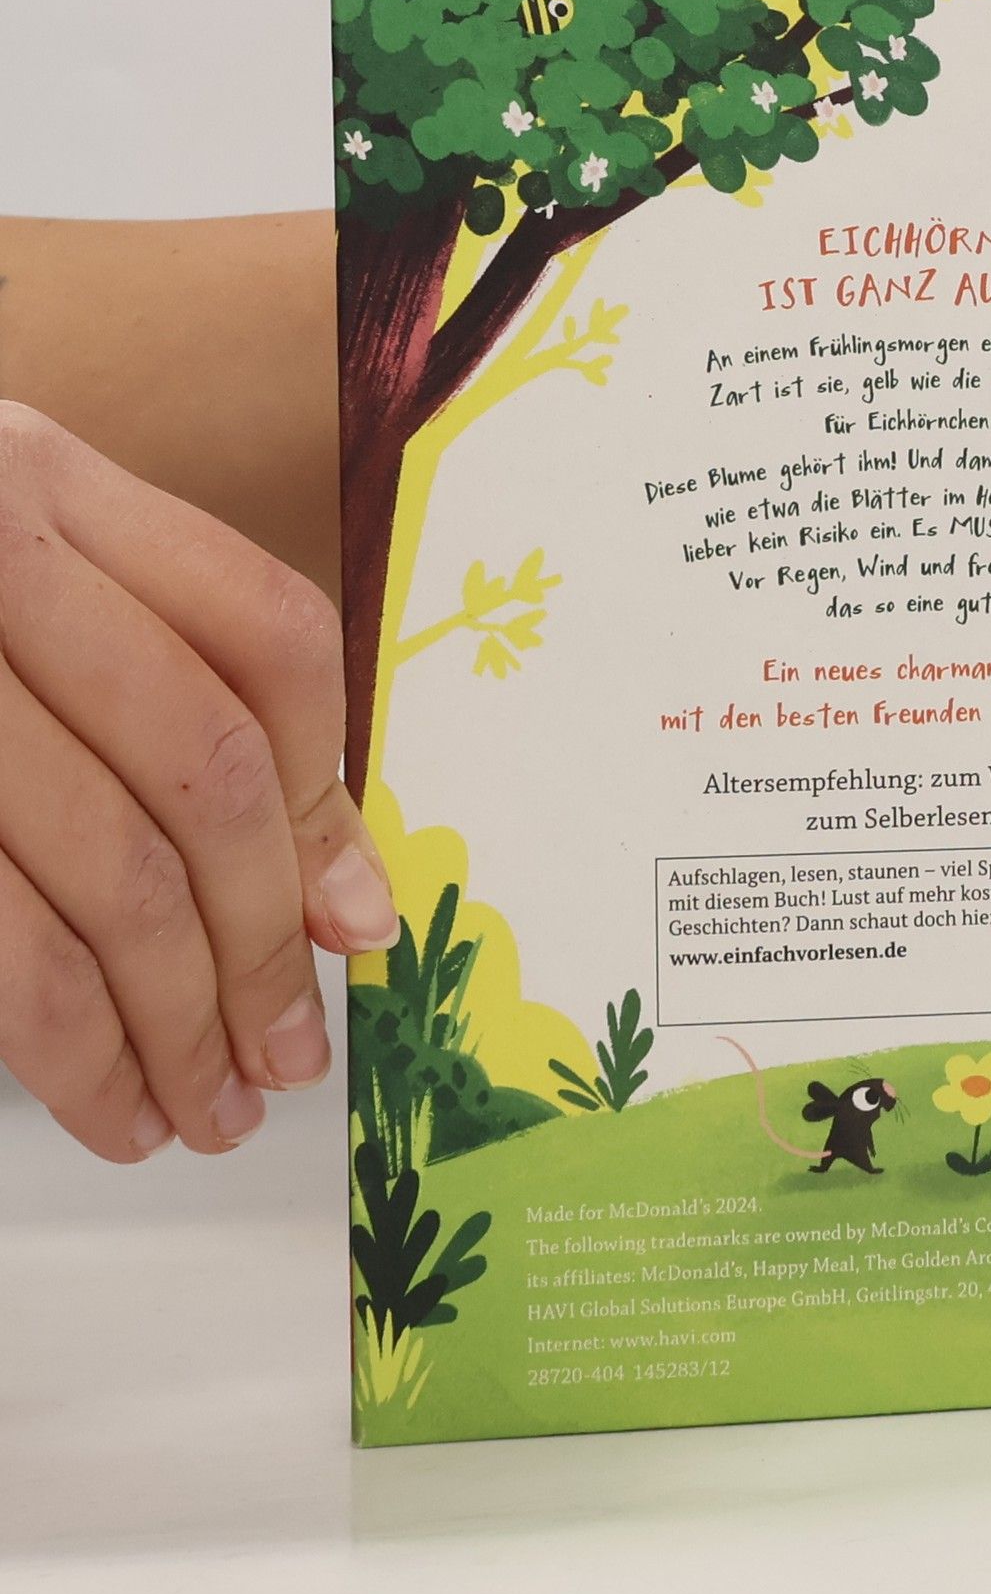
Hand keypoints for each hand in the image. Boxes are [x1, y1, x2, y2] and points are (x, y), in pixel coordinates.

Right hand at [0, 405, 394, 1160]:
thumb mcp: (14, 588)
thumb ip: (172, 698)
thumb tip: (344, 906)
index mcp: (49, 482)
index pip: (270, 638)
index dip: (328, 796)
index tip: (353, 925)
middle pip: (210, 774)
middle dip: (264, 945)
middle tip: (293, 1056)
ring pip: (116, 877)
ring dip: (185, 1025)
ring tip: (217, 1111)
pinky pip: (13, 951)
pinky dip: (79, 1055)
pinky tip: (117, 1107)